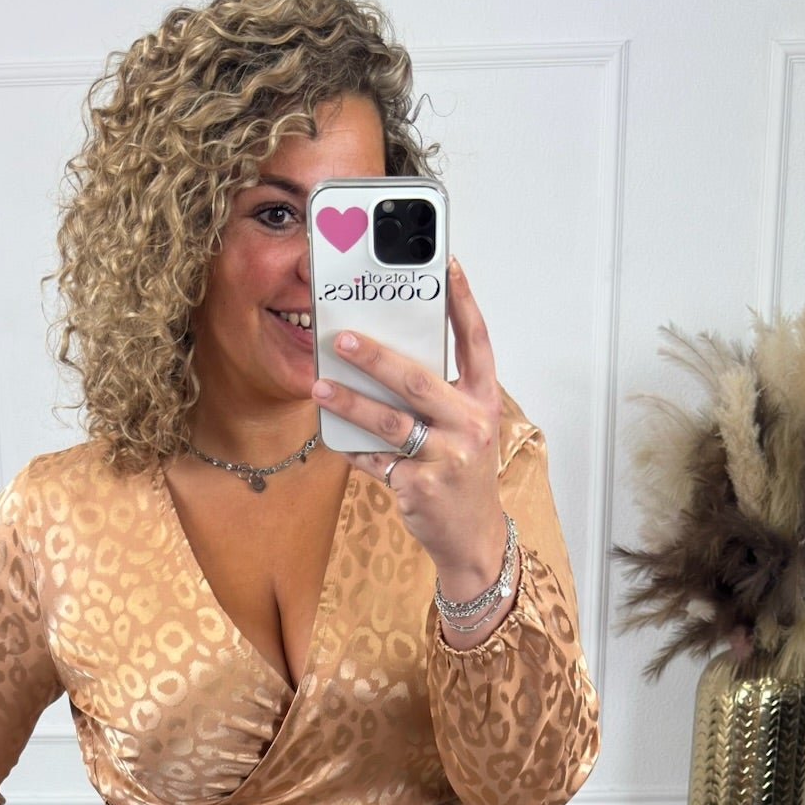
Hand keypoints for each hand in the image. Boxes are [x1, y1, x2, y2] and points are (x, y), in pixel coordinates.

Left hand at [311, 257, 512, 625]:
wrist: (473, 539)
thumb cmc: (463, 476)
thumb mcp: (465, 430)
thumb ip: (438, 396)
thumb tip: (385, 358)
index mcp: (484, 402)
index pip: (476, 342)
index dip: (462, 302)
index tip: (447, 265)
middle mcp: (471, 425)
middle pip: (418, 380)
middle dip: (375, 356)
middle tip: (342, 338)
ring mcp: (448, 458)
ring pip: (390, 422)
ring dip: (350, 402)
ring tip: (320, 386)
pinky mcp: (422, 487)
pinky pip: (376, 460)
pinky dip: (352, 447)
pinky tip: (332, 434)